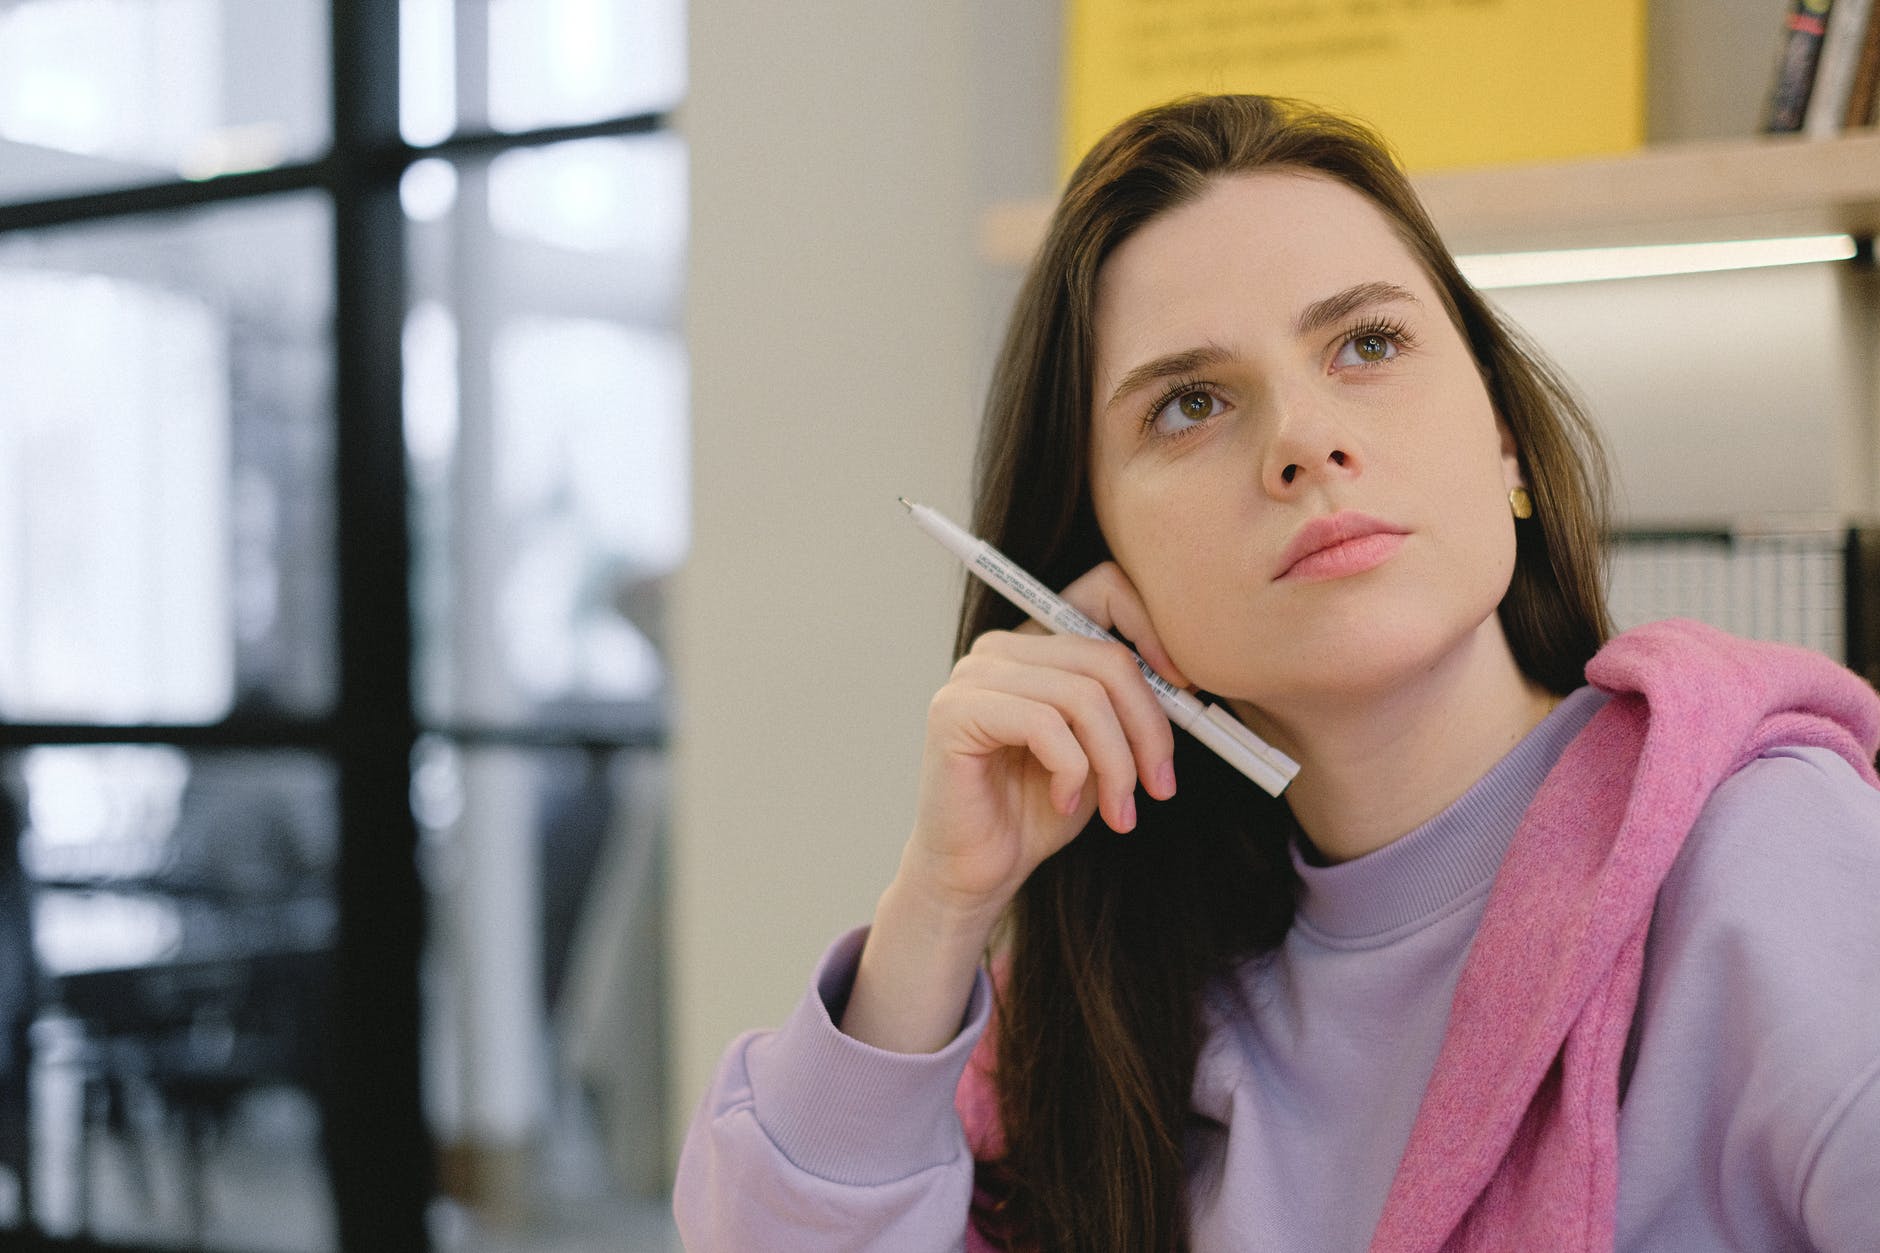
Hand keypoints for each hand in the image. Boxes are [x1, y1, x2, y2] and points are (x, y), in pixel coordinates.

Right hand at [897, 559, 1188, 924]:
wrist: (980, 872)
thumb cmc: (1039, 811)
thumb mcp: (1103, 751)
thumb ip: (1130, 706)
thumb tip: (1186, 680)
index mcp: (1038, 643)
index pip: (1106, 588)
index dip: (1155, 632)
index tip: (1187, 692)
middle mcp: (1002, 648)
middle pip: (1106, 657)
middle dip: (1148, 729)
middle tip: (1160, 786)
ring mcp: (973, 675)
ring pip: (1082, 697)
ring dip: (1116, 764)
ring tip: (1119, 810)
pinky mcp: (955, 712)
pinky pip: (1045, 726)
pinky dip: (1071, 772)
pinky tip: (1062, 803)